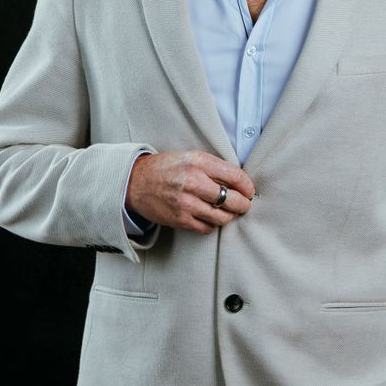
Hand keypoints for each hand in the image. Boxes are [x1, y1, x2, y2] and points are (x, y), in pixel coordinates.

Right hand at [126, 150, 254, 233]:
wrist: (136, 182)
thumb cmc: (166, 168)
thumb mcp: (191, 157)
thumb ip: (214, 167)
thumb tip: (240, 182)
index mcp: (199, 162)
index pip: (236, 176)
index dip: (248, 186)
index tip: (249, 191)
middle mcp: (193, 182)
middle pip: (232, 200)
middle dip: (243, 204)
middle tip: (244, 205)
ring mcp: (186, 203)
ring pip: (222, 217)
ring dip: (229, 216)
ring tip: (227, 212)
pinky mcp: (180, 219)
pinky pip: (207, 228)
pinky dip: (212, 224)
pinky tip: (210, 217)